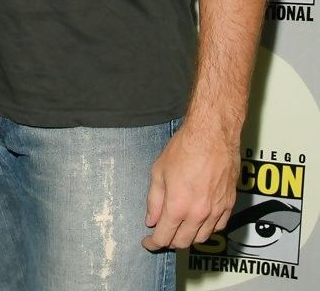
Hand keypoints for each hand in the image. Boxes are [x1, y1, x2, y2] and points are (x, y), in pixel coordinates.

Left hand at [142, 121, 238, 250]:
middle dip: (169, 241)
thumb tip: (151, 220)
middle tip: (162, 232)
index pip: (164, 237)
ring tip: (180, 227)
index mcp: (178, 206)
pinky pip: (219, 227)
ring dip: (189, 237)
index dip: (153, 242)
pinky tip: (200, 220)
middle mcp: (198, 213)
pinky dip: (207, 229)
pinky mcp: (229, 203)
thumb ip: (154, 200)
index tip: (148, 241)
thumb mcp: (159, 171)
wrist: (212, 134)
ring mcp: (216, 210)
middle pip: (183, 242)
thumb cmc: (185, 147)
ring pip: (202, 238)